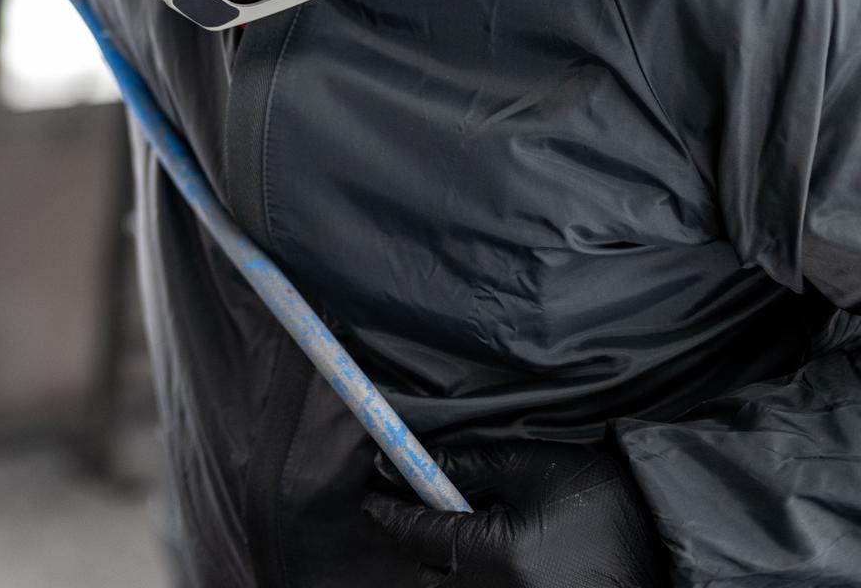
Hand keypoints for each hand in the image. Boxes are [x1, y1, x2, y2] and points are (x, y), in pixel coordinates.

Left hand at [363, 441, 670, 587]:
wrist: (665, 555)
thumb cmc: (604, 507)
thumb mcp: (537, 470)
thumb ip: (471, 465)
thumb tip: (415, 460)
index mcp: (496, 555)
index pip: (417, 532)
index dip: (389, 509)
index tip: (371, 493)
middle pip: (429, 567)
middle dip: (421, 535)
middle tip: (426, 501)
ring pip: (451, 586)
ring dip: (446, 558)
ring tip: (472, 526)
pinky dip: (473, 577)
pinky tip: (493, 554)